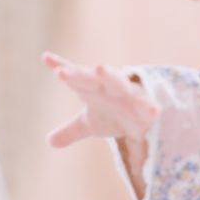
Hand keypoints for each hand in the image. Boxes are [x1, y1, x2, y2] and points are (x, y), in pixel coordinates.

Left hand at [43, 52, 158, 147]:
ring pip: (118, 82)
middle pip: (90, 78)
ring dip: (109, 75)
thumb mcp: (89, 124)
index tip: (46, 58)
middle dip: (77, 74)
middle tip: (61, 72)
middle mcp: (108, 87)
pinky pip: (147, 105)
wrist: (143, 118)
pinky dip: (149, 107)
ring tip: (99, 68)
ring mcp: (127, 94)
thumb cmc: (113, 114)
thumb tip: (49, 141)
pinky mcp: (145, 105)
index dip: (61, 67)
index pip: (74, 77)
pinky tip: (153, 110)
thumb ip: (69, 130)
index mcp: (92, 89)